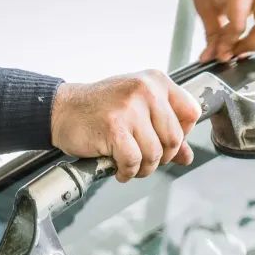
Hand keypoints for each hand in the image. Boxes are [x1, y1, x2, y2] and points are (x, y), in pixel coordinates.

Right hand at [50, 71, 201, 183]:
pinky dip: (127, 172)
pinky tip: (118, 168)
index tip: (163, 142)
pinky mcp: (114, 127)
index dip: (182, 135)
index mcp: (156, 82)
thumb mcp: (137, 111)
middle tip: (144, 160)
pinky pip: (133, 161)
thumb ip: (164, 131)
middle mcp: (145, 90)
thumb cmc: (100, 109)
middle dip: (161, 158)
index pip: (191, 113)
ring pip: (154, 153)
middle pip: (174, 139)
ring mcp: (129, 108)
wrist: (63, 110)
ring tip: (129, 165)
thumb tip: (186, 157)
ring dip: (143, 168)